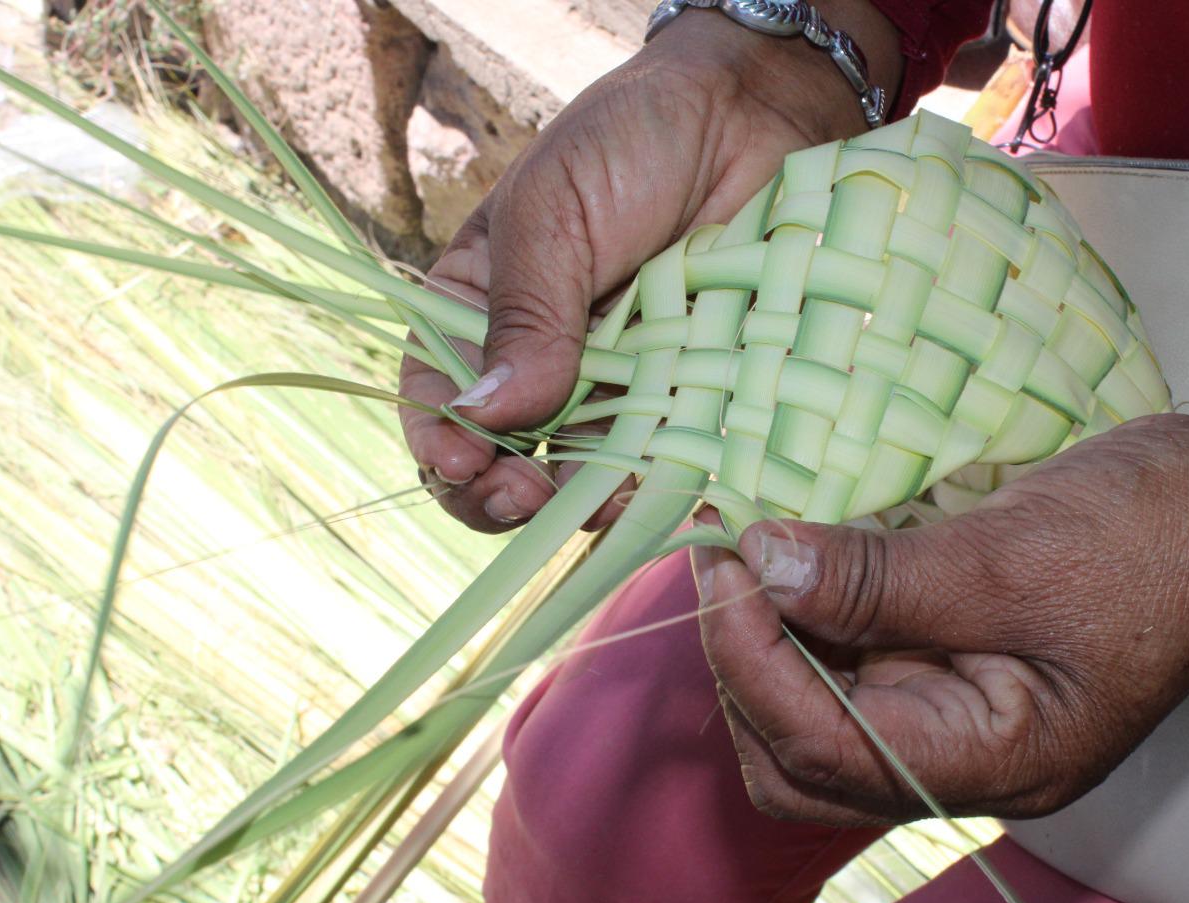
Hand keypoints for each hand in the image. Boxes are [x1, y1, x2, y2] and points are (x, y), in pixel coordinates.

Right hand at [399, 3, 901, 530]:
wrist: (751, 113)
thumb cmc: (630, 141)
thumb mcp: (552, 213)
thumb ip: (524, 314)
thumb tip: (483, 414)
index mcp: (482, 306)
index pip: (436, 394)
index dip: (439, 441)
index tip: (461, 464)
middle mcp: (542, 355)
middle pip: (501, 452)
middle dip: (500, 491)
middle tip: (522, 497)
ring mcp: (615, 381)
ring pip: (579, 471)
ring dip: (576, 503)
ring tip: (595, 501)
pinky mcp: (683, 393)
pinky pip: (659, 459)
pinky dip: (652, 488)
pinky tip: (655, 494)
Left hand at [693, 411, 1188, 825]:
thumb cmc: (1160, 535)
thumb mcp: (1016, 555)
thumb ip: (881, 578)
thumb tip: (760, 564)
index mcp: (997, 761)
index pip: (829, 750)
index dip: (754, 665)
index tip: (726, 567)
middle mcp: (967, 756)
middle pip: (805, 759)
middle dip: (746, 668)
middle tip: (726, 564)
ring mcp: (961, 710)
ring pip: (818, 712)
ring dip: (770, 642)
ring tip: (749, 553)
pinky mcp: (956, 659)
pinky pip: (855, 661)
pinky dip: (812, 616)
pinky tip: (797, 555)